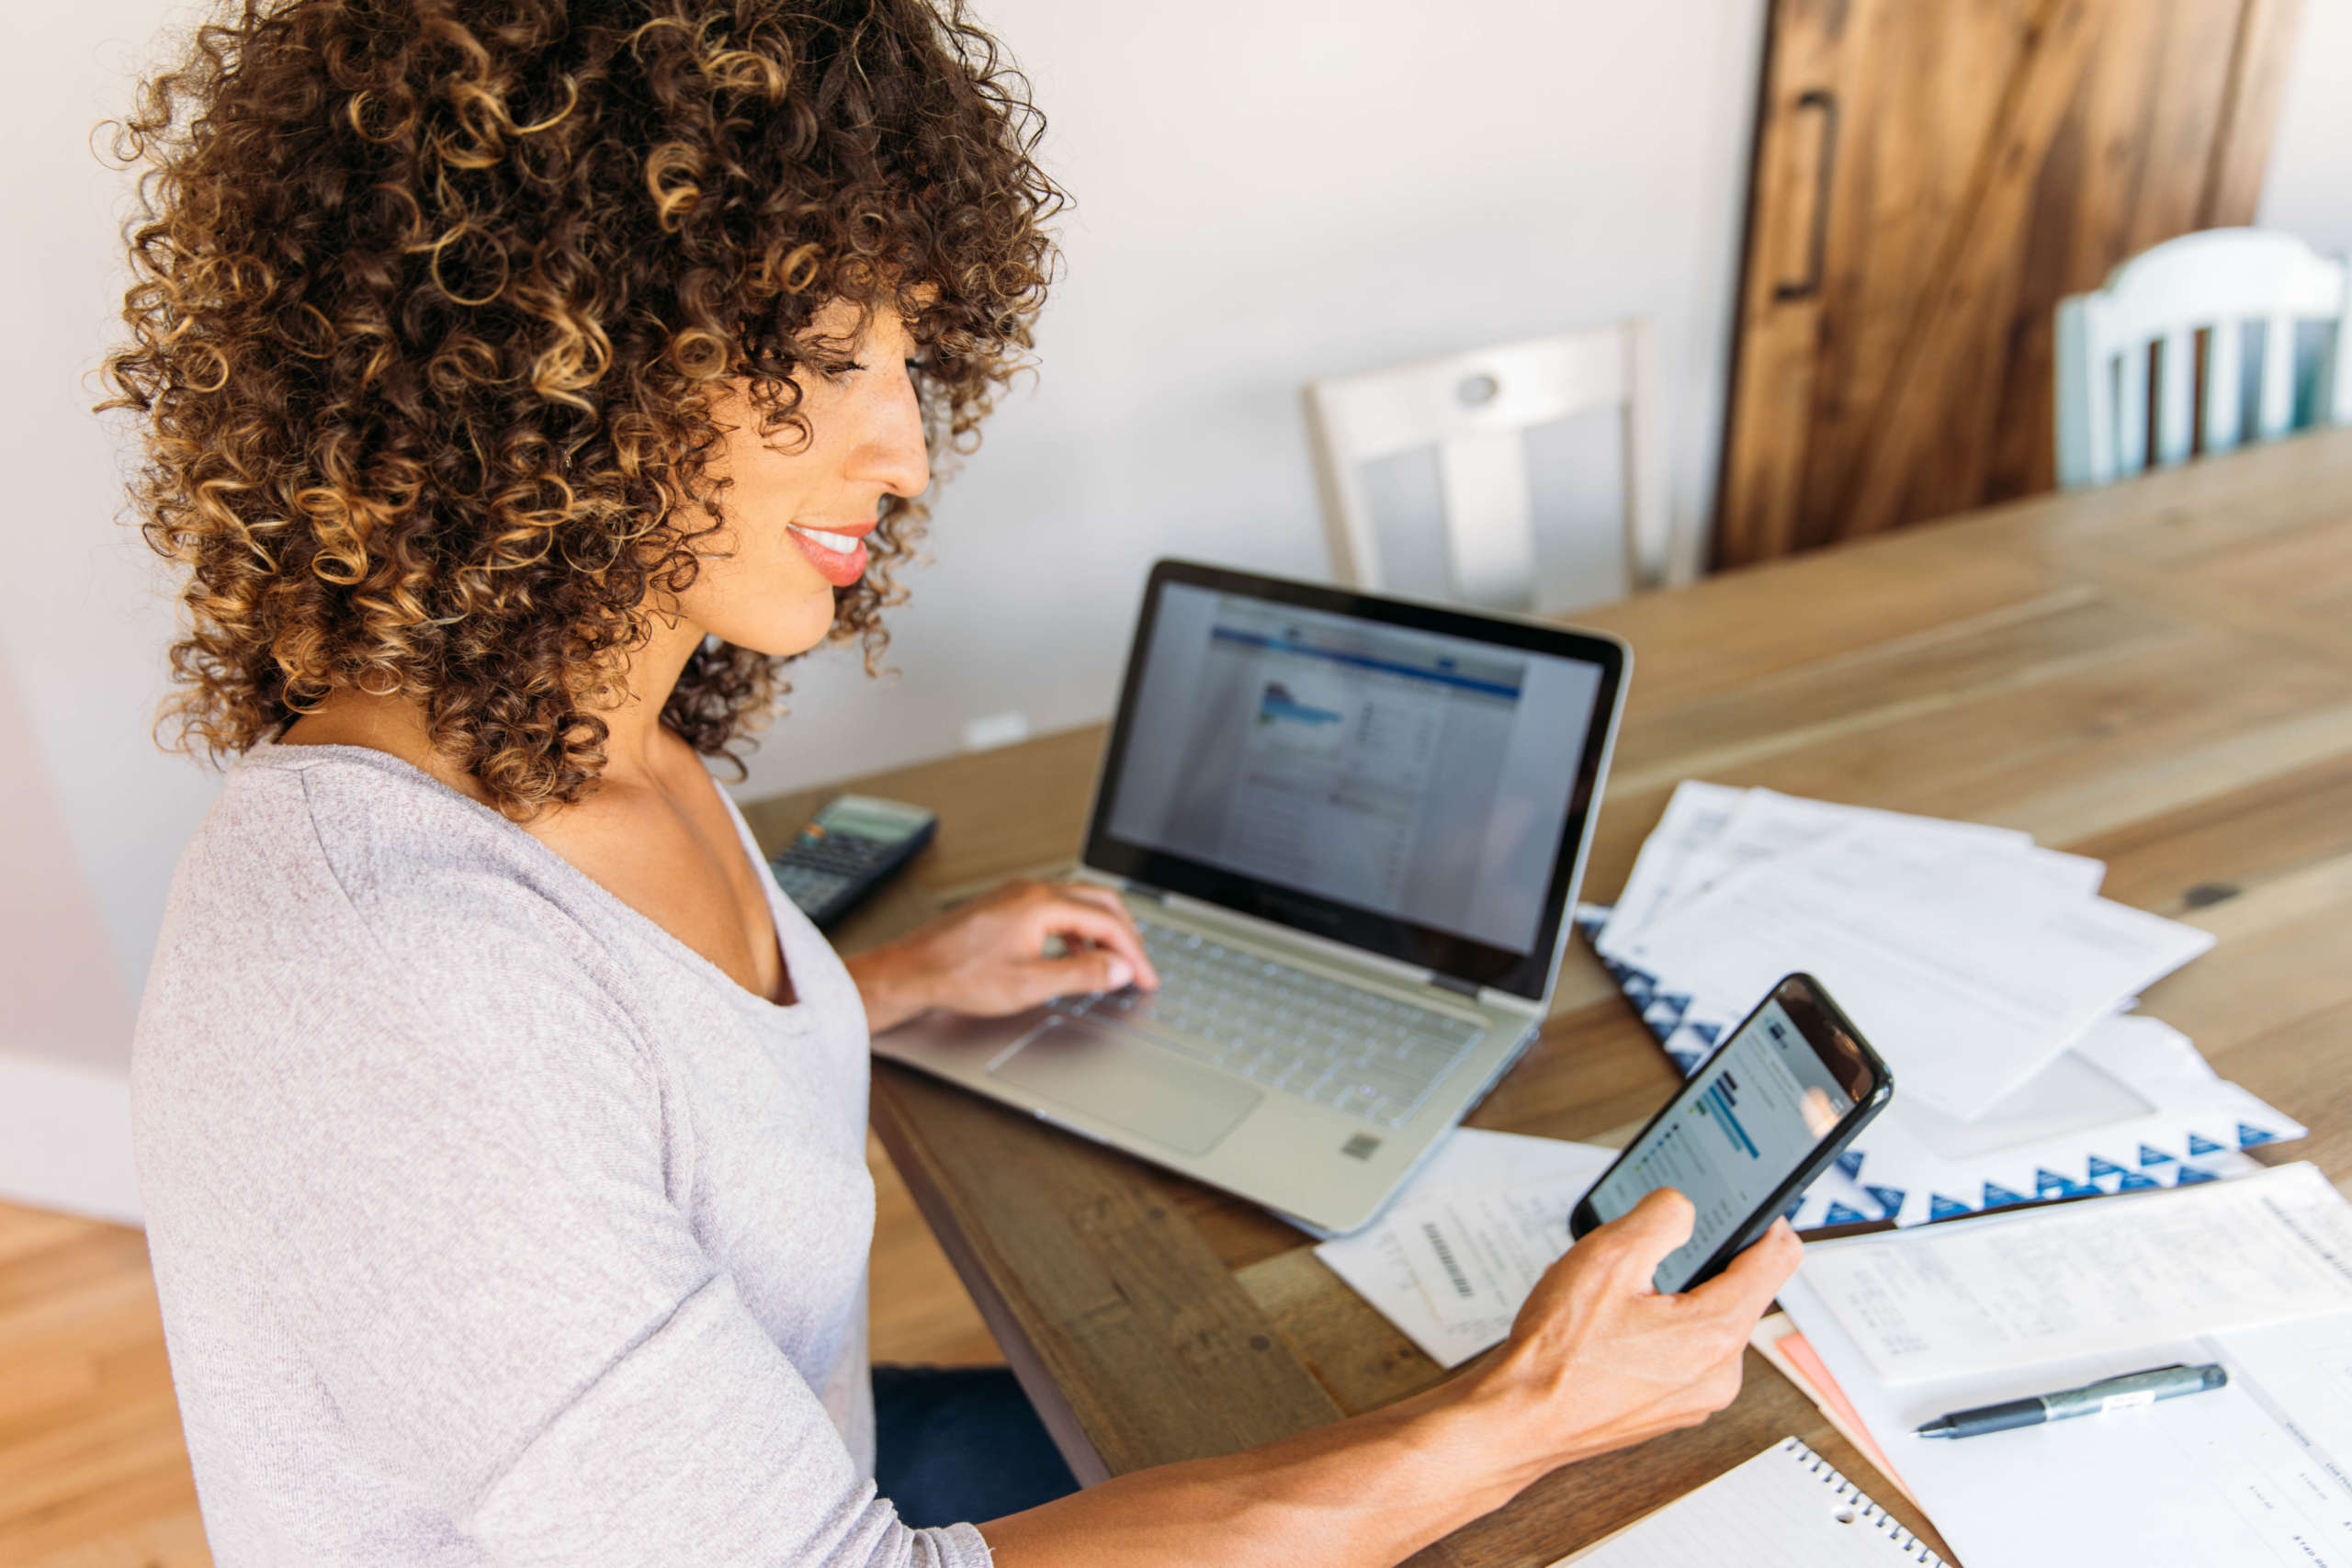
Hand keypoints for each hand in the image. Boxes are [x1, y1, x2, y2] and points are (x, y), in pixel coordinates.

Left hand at [845, 879, 1160, 1033]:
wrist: (911, 971)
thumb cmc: (958, 976)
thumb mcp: (1029, 985)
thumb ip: (1081, 975)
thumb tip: (1119, 969)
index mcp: (1042, 905)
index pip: (1108, 922)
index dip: (1134, 953)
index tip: (1146, 977)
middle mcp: (1033, 891)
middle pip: (1101, 902)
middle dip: (1126, 935)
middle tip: (1139, 967)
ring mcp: (1019, 895)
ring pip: (1080, 902)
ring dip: (1103, 931)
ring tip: (1113, 963)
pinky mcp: (1008, 904)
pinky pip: (1058, 908)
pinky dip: (1079, 929)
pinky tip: (1074, 954)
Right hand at [1468, 1190, 1801, 1474]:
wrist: (1518, 1420)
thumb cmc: (1557, 1354)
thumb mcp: (1607, 1256)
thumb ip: (1660, 1217)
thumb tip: (1683, 1208)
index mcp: (1715, 1332)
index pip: (1777, 1260)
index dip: (1767, 1221)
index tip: (1756, 1206)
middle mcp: (1719, 1373)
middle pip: (1738, 1293)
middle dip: (1699, 1265)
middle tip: (1652, 1252)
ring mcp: (1696, 1399)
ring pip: (1705, 1325)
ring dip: (1674, 1300)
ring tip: (1617, 1297)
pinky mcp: (1672, 1410)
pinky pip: (1683, 1356)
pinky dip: (1658, 1334)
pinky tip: (1611, 1329)